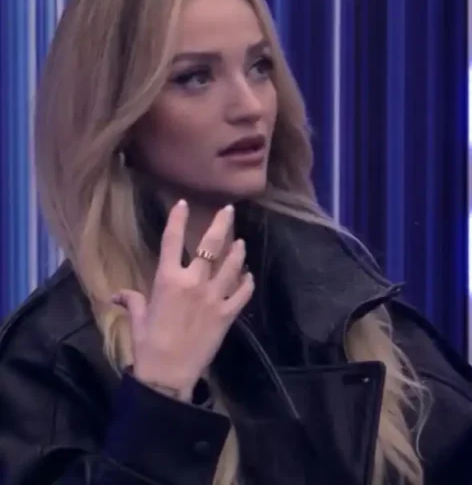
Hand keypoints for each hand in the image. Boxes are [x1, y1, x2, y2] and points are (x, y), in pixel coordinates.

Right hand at [113, 201, 253, 400]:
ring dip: (238, 251)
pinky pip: (243, 292)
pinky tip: (248, 276)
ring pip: (232, 265)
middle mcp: (193, 282)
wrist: (168, 373)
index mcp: (167, 280)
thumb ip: (133, 300)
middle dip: (221, 225)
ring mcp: (213, 297)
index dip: (179, 219)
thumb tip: (117, 295)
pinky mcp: (228, 313)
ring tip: (241, 242)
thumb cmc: (148, 345)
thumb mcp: (138, 319)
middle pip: (211, 246)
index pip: (172, 241)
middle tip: (229, 211)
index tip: (184, 204)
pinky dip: (247, 282)